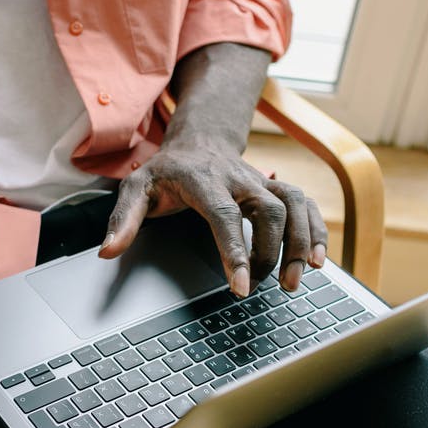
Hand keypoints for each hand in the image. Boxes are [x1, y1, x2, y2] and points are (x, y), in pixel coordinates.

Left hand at [99, 144, 327, 296]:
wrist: (198, 141)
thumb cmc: (166, 171)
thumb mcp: (135, 188)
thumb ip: (122, 219)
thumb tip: (108, 253)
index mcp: (202, 178)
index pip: (224, 215)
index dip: (236, 251)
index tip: (242, 286)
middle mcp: (238, 177)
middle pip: (269, 209)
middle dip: (272, 250)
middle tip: (265, 286)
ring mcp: (261, 181)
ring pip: (294, 204)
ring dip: (302, 242)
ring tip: (297, 280)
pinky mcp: (277, 188)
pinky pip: (306, 205)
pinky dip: (316, 231)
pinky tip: (319, 260)